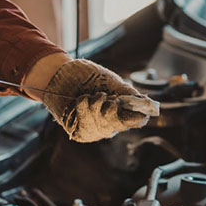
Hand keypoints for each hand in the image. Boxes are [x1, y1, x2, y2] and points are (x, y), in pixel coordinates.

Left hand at [35, 58, 150, 142]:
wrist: (59, 74)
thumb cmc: (85, 76)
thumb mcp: (109, 80)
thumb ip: (127, 92)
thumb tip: (146, 103)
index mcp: (122, 110)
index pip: (137, 120)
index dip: (137, 115)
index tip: (131, 107)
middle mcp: (111, 122)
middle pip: (120, 123)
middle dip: (111, 107)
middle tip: (103, 96)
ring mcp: (96, 128)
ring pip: (103, 122)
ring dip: (96, 103)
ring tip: (89, 95)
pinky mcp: (81, 132)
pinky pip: (86, 121)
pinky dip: (83, 105)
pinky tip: (80, 99)